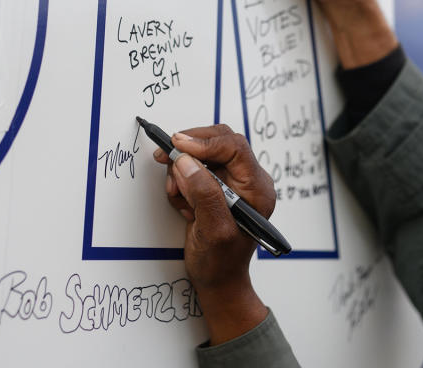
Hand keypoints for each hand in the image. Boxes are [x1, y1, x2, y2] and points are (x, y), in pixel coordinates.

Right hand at [153, 125, 274, 344]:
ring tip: (178, 196)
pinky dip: (181, 180)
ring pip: (202, 153)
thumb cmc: (221, 263)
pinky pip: (194, 168)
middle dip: (189, 151)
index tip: (179, 145)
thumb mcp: (214, 232)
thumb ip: (204, 195)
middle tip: (165, 158)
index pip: (235, 147)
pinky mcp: (216, 185)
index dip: (205, 142)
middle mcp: (247, 180)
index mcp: (256, 188)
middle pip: (218, 142)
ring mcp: (231, 181)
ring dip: (182, 170)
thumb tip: (187, 163)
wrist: (218, 280)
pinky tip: (183, 202)